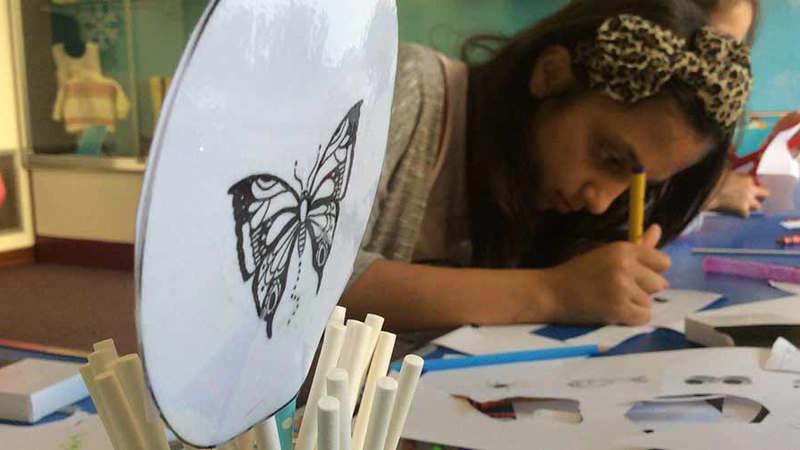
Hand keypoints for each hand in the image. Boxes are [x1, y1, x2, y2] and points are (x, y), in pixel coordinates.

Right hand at [541, 225, 670, 325]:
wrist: (552, 292)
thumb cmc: (579, 272)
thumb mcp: (607, 254)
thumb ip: (638, 246)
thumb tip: (657, 228)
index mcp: (623, 249)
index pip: (663, 262)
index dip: (651, 271)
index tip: (635, 275)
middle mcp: (626, 266)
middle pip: (659, 283)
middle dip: (643, 289)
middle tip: (619, 289)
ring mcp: (623, 288)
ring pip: (649, 302)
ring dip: (634, 305)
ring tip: (613, 300)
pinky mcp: (618, 309)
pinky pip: (644, 317)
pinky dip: (631, 318)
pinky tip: (615, 312)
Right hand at [708, 172, 768, 216]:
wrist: (709, 192)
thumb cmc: (714, 181)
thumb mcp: (726, 173)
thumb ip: (734, 176)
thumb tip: (733, 178)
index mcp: (747, 179)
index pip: (755, 182)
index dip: (750, 186)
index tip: (745, 188)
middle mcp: (751, 189)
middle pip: (765, 194)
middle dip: (760, 197)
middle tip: (754, 199)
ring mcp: (748, 200)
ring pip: (757, 206)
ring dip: (751, 207)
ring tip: (742, 207)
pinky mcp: (742, 209)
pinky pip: (746, 214)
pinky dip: (741, 214)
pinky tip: (735, 213)